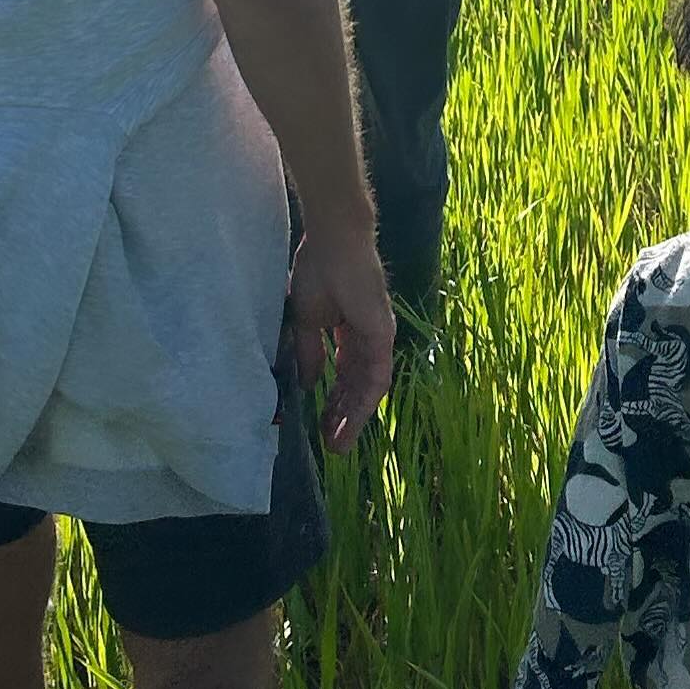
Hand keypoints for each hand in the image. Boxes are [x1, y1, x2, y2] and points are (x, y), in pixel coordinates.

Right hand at [290, 222, 396, 452]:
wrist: (334, 243)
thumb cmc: (318, 270)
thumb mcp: (306, 319)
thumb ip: (310, 352)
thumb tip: (309, 383)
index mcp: (349, 329)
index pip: (343, 372)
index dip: (332, 398)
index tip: (319, 422)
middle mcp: (368, 336)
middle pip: (357, 385)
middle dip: (342, 415)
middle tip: (330, 445)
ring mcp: (378, 337)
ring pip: (368, 388)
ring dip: (353, 418)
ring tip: (338, 445)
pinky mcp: (382, 336)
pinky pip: (376, 378)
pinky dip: (363, 402)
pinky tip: (348, 422)